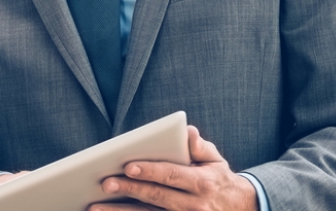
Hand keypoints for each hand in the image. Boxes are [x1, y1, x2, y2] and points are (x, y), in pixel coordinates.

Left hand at [89, 126, 257, 210]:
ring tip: (95, 207)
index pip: (172, 176)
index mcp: (202, 183)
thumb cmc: (218, 178)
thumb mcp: (216, 159)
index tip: (128, 166)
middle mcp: (194, 205)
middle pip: (156, 197)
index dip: (150, 171)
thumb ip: (200, 146)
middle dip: (129, 190)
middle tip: (105, 183)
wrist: (239, 209)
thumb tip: (187, 131)